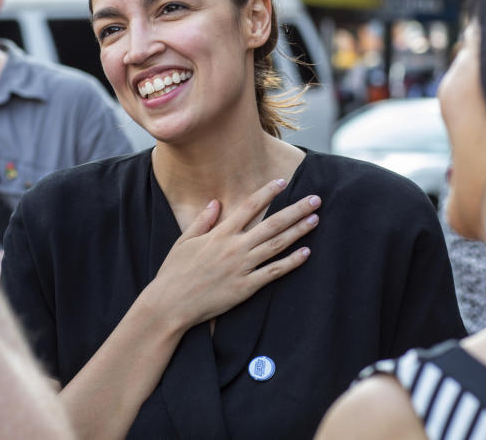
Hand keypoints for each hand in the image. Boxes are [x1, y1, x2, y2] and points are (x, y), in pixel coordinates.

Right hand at [147, 180, 320, 329]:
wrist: (170, 304)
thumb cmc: (173, 273)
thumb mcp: (184, 241)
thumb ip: (203, 221)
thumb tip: (216, 203)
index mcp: (220, 234)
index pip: (249, 206)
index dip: (267, 193)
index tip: (283, 182)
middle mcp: (234, 247)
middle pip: (272, 223)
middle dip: (296, 210)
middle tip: (315, 199)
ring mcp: (242, 267)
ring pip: (277, 245)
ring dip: (298, 231)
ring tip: (315, 220)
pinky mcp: (245, 287)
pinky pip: (273, 272)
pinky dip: (291, 262)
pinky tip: (306, 253)